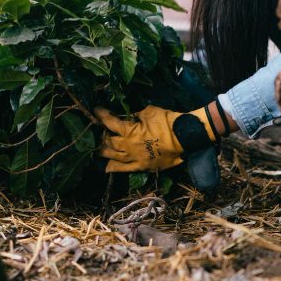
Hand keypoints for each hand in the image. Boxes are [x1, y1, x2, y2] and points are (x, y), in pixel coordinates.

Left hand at [96, 105, 215, 172]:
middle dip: (101, 137)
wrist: (184, 137)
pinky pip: (126, 169)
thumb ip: (137, 114)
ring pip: (114, 157)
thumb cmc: (167, 122)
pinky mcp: (143, 166)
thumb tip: (132, 116)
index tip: (96, 111)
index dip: (101, 115)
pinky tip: (107, 169)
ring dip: (104, 153)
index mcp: (129, 131)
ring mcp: (135, 158)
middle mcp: (128, 146)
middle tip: (97, 133)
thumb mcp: (150, 112)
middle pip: (109, 143)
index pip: (110, 122)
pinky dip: (115, 169)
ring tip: (97, 151)